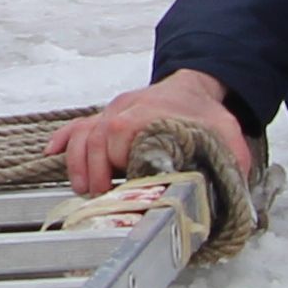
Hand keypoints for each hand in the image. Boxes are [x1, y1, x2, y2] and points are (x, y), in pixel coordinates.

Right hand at [58, 70, 249, 196]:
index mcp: (150, 113)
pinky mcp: (101, 118)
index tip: (120, 186)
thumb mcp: (226, 135)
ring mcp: (110, 113)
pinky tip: (50, 156)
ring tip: (84, 189)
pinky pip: (75, 127)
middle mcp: (124, 110)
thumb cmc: (204, 115)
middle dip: (95, 168)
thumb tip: (237, 200)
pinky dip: (62, 142)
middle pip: (96, 137)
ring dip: (78, 163)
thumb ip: (230, 163)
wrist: (192, 87)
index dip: (116, 159)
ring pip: (82, 134)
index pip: (120, 131)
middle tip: (101, 195)